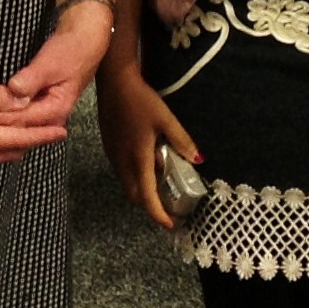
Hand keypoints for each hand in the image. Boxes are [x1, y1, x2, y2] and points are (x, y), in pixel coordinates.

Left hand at [0, 1, 114, 132]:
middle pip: (19, 140)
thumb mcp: (50, 62)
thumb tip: (14, 92)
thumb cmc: (69, 50)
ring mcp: (45, 118)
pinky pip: (19, 130)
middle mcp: (51, 120)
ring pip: (19, 140)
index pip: (20, 120)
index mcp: (55, 109)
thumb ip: (32, 78)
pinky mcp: (39, 112)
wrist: (84, 42)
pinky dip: (3, 138)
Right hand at [96, 62, 202, 229]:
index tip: (170, 224)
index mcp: (138, 159)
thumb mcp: (166, 118)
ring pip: (127, 184)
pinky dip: (135, 177)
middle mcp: (122, 162)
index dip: (158, 214)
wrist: (114, 83)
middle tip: (168, 205)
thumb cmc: (141, 100)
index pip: (146, 197)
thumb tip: (199, 160)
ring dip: (142, 190)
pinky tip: (147, 162)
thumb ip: (181, 141)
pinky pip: (122, 172)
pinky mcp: (109, 147)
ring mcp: (113, 155)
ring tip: (160, 184)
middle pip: (134, 196)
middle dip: (150, 206)